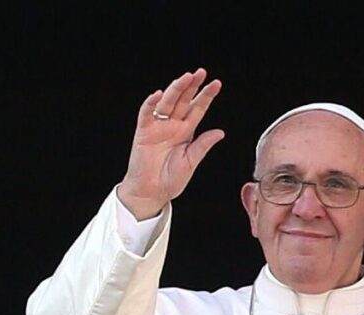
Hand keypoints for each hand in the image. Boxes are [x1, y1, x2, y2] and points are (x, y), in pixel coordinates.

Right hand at [117, 68, 223, 219]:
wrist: (152, 193)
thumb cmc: (171, 180)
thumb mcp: (191, 162)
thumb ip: (203, 146)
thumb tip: (220, 132)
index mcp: (186, 132)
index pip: (198, 109)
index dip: (206, 96)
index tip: (216, 83)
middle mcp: (173, 126)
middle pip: (183, 101)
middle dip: (192, 86)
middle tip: (201, 72)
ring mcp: (158, 127)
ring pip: (167, 103)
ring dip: (175, 90)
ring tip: (185, 78)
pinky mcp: (143, 132)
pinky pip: (146, 114)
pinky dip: (150, 104)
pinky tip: (158, 94)